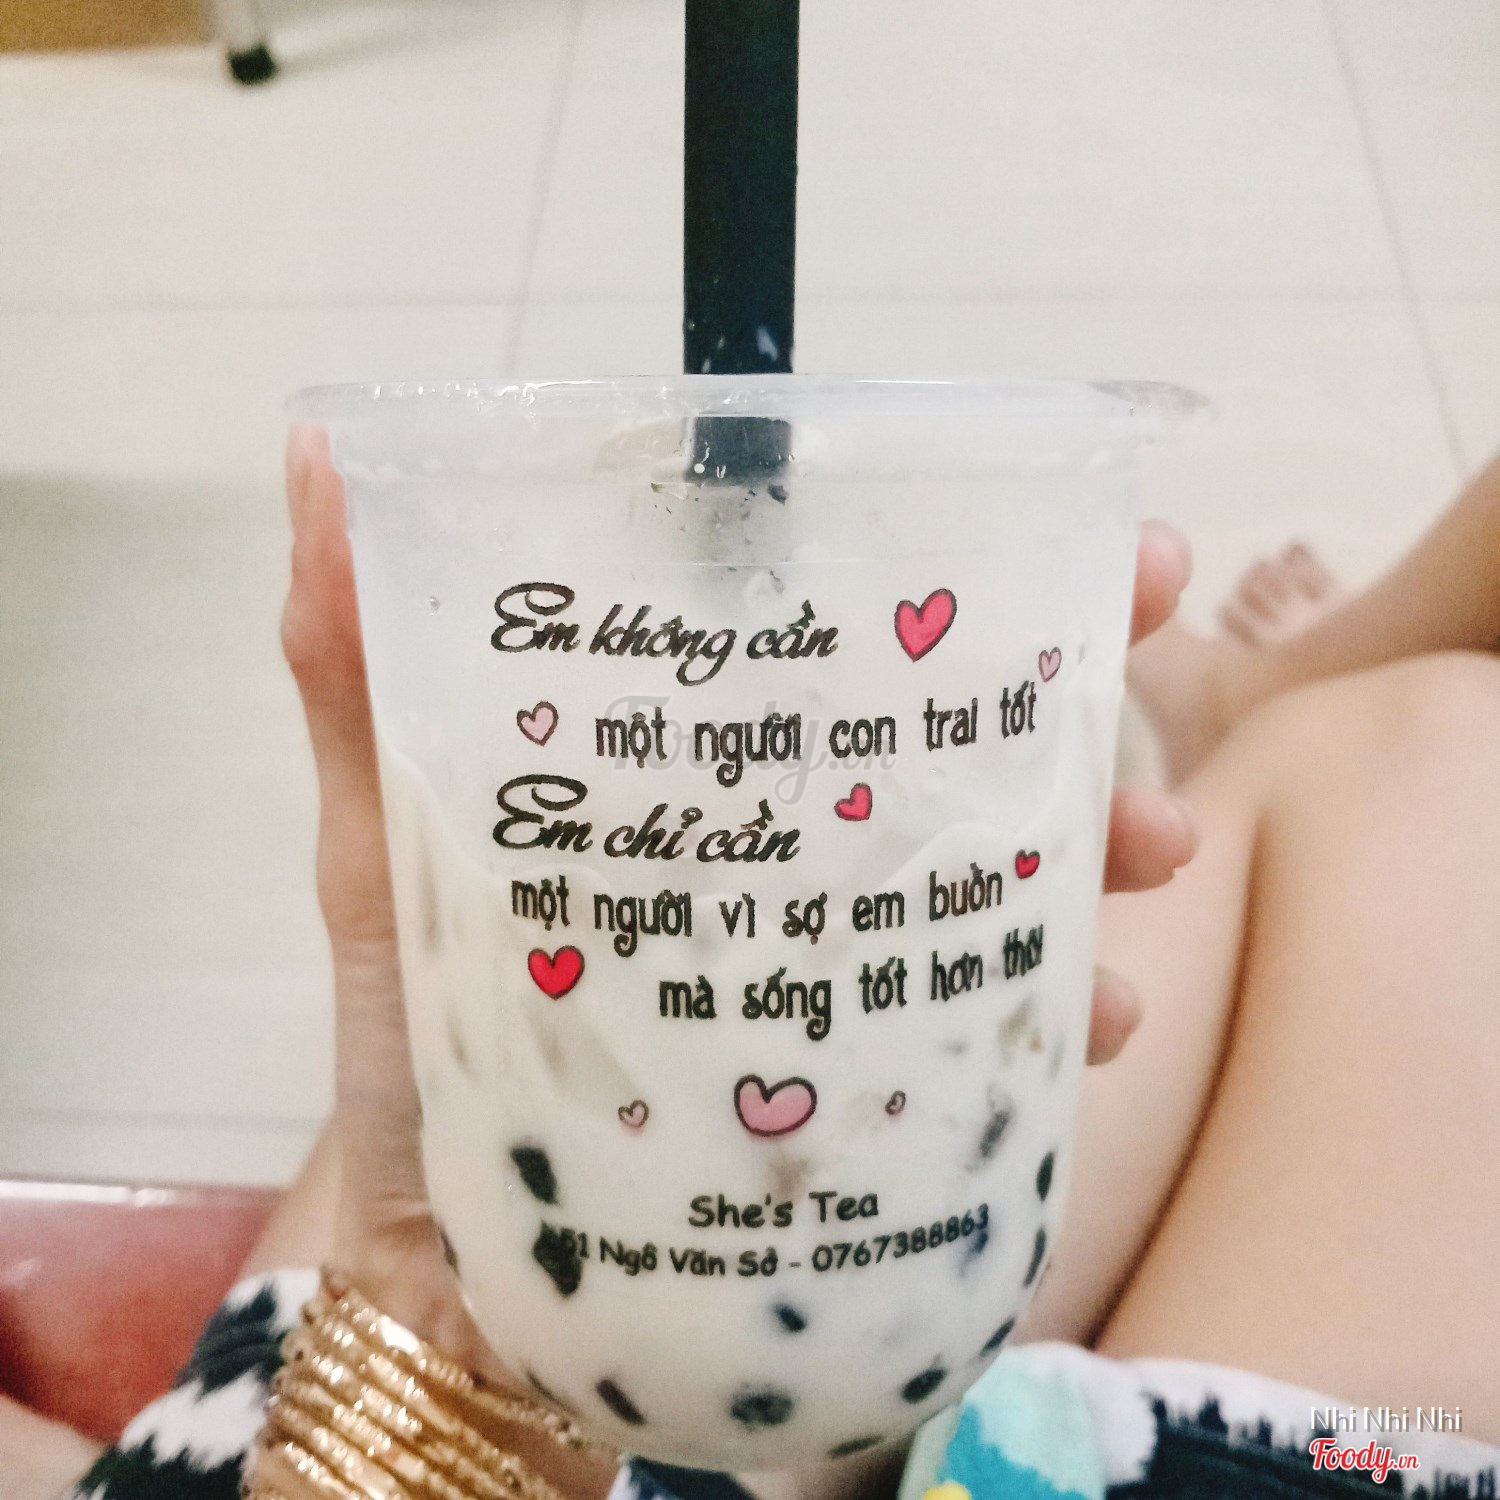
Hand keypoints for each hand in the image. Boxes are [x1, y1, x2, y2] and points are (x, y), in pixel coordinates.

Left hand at [279, 428, 1193, 1384]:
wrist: (452, 1262)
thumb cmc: (415, 1033)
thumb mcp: (384, 845)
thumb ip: (351, 672)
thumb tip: (314, 452)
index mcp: (698, 767)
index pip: (838, 636)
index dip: (957, 565)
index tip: (1076, 527)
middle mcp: (789, 845)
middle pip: (958, 737)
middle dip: (1079, 685)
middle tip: (1144, 657)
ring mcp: (837, 959)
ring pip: (1008, 871)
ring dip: (1103, 845)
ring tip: (1151, 851)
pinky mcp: (867, 1079)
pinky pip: (992, 1030)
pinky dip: (1061, 1017)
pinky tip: (1102, 1025)